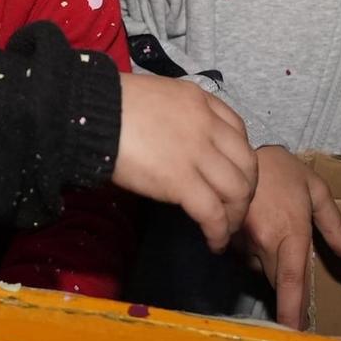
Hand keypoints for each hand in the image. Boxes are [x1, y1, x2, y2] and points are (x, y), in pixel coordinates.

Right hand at [112, 74, 257, 253]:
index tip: (231, 174)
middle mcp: (207, 125)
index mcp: (200, 101)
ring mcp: (197, 153)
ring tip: (224, 230)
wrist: (92, 112)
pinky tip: (213, 242)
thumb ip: (176, 118)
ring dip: (235, 215)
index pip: (238, 131)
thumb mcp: (156, 98)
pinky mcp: (181, 181)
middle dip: (246, 190)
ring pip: (237, 190)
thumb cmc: (111, 104)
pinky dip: (218, 231)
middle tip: (234, 208)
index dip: (240, 158)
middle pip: (247, 163)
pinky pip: (212, 212)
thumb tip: (175, 144)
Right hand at [236, 146, 340, 330]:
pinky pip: (246, 259)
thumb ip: (336, 227)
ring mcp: (242, 241)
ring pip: (261, 271)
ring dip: (272, 266)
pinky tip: (258, 231)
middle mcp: (264, 241)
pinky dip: (255, 254)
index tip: (296, 333)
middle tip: (299, 298)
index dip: (292, 309)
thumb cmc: (282, 171)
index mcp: (291, 230)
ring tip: (275, 236)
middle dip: (289, 294)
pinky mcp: (227, 239)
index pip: (291, 279)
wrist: (237, 153)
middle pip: (278, 283)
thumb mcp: (316, 191)